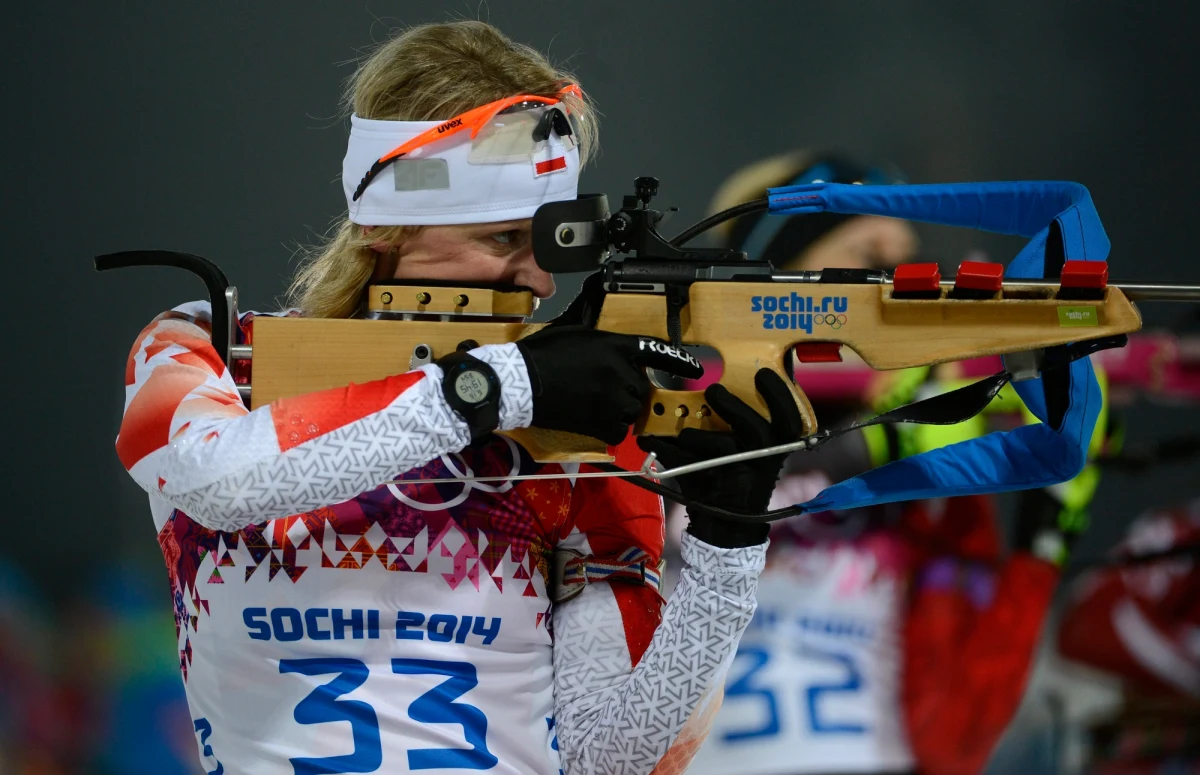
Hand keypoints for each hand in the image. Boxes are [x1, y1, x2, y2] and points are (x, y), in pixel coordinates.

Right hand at [516, 326, 703, 444]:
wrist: (522, 383)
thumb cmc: (543, 354)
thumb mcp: (576, 334)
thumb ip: (603, 343)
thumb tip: (614, 348)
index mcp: (615, 346)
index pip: (655, 352)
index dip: (679, 361)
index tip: (697, 369)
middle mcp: (621, 372)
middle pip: (641, 387)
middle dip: (627, 390)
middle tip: (602, 390)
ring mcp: (613, 398)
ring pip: (633, 410)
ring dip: (620, 410)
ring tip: (596, 406)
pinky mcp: (602, 422)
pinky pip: (620, 430)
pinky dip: (610, 428)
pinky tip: (594, 421)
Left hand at [638, 369, 804, 547]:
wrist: (724, 525)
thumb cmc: (730, 477)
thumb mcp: (738, 449)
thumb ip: (729, 422)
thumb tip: (704, 389)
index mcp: (776, 446)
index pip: (789, 418)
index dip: (779, 394)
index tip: (762, 373)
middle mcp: (766, 460)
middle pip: (758, 428)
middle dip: (733, 406)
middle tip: (713, 389)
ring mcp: (745, 475)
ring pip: (727, 447)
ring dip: (700, 435)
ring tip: (682, 430)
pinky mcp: (721, 491)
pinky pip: (695, 465)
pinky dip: (672, 452)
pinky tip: (654, 444)